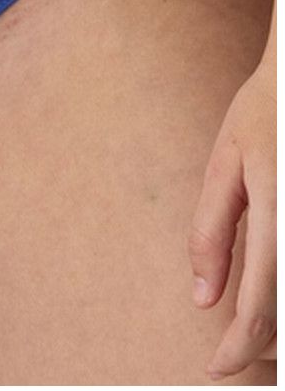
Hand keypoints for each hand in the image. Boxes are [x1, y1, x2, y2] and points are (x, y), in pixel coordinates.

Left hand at [188, 0, 275, 379]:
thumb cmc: (264, 114)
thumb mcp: (227, 164)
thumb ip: (213, 232)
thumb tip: (203, 298)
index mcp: (277, 209)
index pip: (261, 302)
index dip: (240, 346)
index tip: (217, 369)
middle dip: (266, 349)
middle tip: (234, 358)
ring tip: (256, 339)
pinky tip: (275, 302)